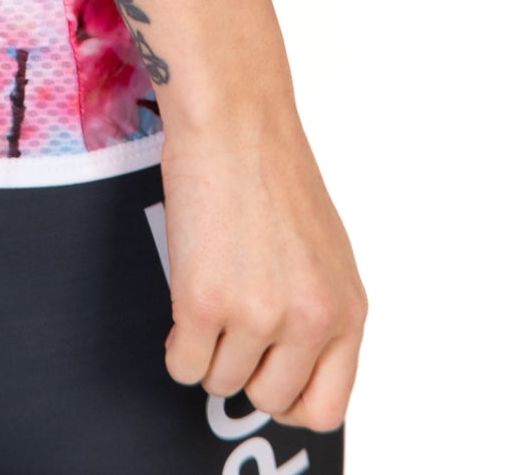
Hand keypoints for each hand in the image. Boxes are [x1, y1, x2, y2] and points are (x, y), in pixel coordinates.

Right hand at [158, 95, 365, 433]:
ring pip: (220, 382)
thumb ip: (319, 314)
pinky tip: (186, 298)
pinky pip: (181, 365)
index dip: (290, 402)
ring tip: (211, 289)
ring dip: (208, 348)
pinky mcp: (203, 301)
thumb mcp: (325, 254)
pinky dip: (177, 343)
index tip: (268, 377)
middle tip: (233, 319)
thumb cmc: (274, 171)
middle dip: (244, 368)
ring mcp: (257, 314)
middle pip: (267, 399)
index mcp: (347, 310)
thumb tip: (293, 370)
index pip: (325, 407)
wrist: (234, 118)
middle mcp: (309, 320)